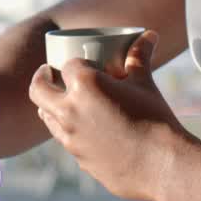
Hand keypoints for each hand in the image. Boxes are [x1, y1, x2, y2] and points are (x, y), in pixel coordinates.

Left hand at [28, 30, 183, 200]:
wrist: (162, 165)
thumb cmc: (155, 119)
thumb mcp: (145, 83)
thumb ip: (140, 57)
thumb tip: (149, 34)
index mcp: (84, 85)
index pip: (68, 65)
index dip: (72, 63)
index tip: (78, 64)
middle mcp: (69, 110)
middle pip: (38, 90)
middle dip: (41, 79)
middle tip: (48, 74)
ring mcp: (70, 137)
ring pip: (46, 117)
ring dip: (50, 106)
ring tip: (60, 101)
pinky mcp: (78, 159)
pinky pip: (66, 140)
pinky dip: (68, 131)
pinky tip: (82, 130)